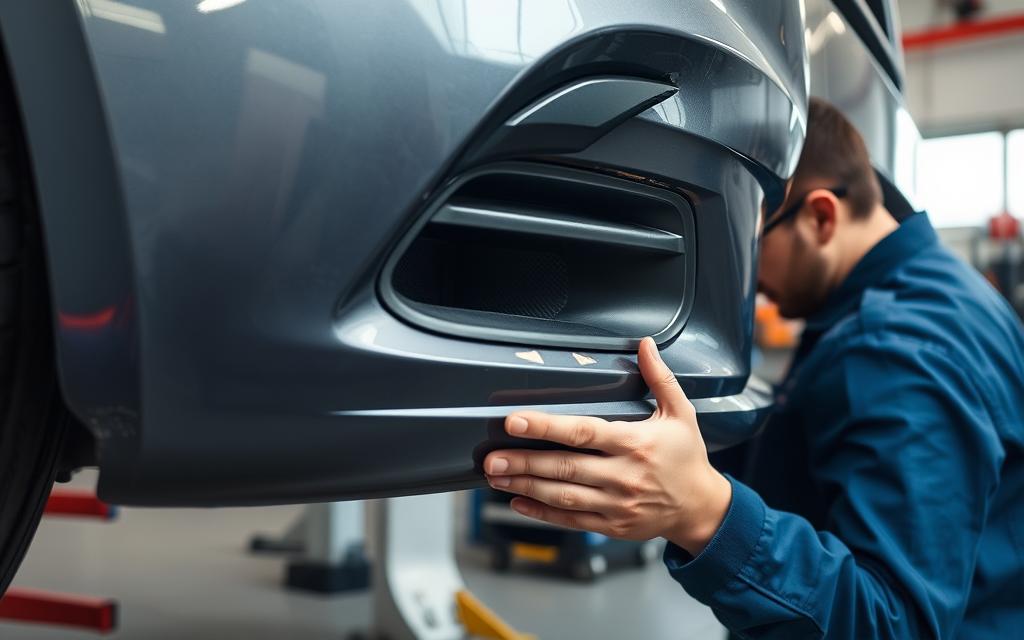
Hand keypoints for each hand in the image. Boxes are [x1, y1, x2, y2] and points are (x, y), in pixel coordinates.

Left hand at [484, 337, 731, 554]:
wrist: (700, 508)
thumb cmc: (687, 458)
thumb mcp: (681, 414)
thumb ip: (659, 378)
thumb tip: (645, 344)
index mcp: (635, 444)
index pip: (583, 432)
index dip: (546, 426)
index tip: (515, 421)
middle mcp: (623, 475)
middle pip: (564, 468)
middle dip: (524, 462)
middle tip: (492, 457)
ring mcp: (616, 504)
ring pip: (562, 496)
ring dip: (525, 486)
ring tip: (497, 476)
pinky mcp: (612, 525)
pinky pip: (571, 520)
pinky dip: (542, 512)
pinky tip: (518, 502)